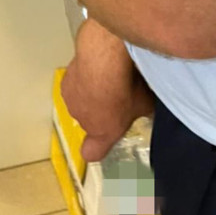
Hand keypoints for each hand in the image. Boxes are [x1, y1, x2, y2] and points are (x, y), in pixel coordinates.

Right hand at [61, 19, 153, 161]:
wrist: (102, 63)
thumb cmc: (124, 87)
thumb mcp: (145, 103)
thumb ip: (144, 111)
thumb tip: (150, 109)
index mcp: (102, 133)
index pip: (92, 152)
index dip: (97, 146)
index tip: (104, 137)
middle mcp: (82, 121)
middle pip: (90, 119)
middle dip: (100, 108)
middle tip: (116, 93)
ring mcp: (71, 103)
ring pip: (81, 99)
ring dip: (90, 92)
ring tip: (105, 75)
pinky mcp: (65, 84)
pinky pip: (76, 83)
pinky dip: (83, 76)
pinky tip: (95, 65)